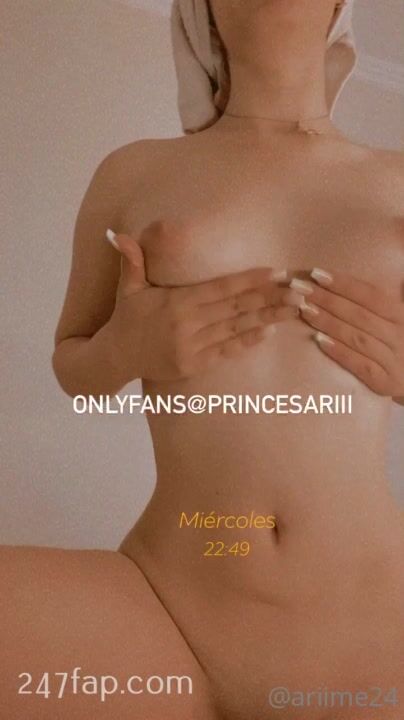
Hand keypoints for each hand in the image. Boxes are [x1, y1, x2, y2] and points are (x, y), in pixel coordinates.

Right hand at [107, 222, 300, 381]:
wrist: (116, 357)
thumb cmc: (127, 318)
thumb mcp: (128, 288)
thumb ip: (132, 260)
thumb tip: (119, 233)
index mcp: (177, 302)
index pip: (221, 288)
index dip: (250, 280)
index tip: (276, 273)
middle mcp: (188, 324)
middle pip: (237, 308)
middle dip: (270, 298)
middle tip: (299, 290)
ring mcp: (193, 347)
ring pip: (237, 329)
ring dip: (267, 318)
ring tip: (293, 310)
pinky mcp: (195, 365)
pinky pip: (227, 351)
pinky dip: (248, 341)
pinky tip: (268, 331)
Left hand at [291, 269, 403, 396]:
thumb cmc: (401, 342)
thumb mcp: (399, 318)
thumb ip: (385, 299)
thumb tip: (371, 276)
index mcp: (403, 315)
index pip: (370, 296)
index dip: (343, 284)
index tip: (316, 273)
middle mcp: (399, 335)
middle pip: (358, 315)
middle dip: (326, 299)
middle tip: (300, 288)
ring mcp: (393, 360)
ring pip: (356, 338)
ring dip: (328, 323)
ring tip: (304, 309)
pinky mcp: (384, 382)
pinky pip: (359, 365)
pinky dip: (339, 352)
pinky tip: (318, 340)